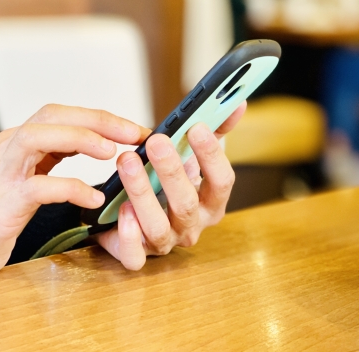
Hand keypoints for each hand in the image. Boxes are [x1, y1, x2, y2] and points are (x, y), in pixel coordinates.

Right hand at [0, 104, 149, 280]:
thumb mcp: (29, 176)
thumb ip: (57, 159)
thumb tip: (105, 146)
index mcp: (19, 141)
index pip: (62, 114)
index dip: (101, 118)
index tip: (135, 129)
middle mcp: (9, 149)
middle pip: (52, 115)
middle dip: (97, 120)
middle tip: (135, 133)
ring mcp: (2, 173)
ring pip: (37, 137)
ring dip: (80, 139)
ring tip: (113, 153)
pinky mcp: (0, 204)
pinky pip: (37, 187)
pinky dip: (69, 188)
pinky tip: (94, 199)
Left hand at [94, 101, 246, 269]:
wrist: (134, 211)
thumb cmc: (168, 180)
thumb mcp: (191, 154)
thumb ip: (214, 129)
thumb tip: (237, 102)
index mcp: (212, 202)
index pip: (222, 182)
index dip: (211, 156)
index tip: (196, 127)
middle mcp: (193, 226)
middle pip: (187, 203)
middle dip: (171, 170)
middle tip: (156, 141)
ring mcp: (166, 242)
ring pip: (158, 227)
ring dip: (142, 193)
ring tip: (127, 161)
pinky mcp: (138, 255)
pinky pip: (136, 257)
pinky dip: (128, 235)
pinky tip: (120, 209)